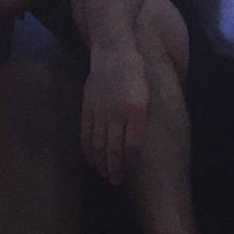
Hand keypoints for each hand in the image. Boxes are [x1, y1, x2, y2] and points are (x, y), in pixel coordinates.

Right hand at [81, 44, 148, 183]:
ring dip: (100, 162)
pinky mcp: (88, 107)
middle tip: (114, 181)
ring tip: (103, 174)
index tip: (127, 175)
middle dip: (113, 168)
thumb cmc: (136, 72)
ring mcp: (101, 111)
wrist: (114, 51)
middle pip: (113, 149)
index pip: (131, 146)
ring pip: (98, 144)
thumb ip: (141, 118)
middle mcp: (118, 114)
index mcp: (137, 111)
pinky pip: (86, 133)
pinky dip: (87, 148)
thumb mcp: (147, 95)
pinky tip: (90, 157)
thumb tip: (137, 141)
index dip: (128, 163)